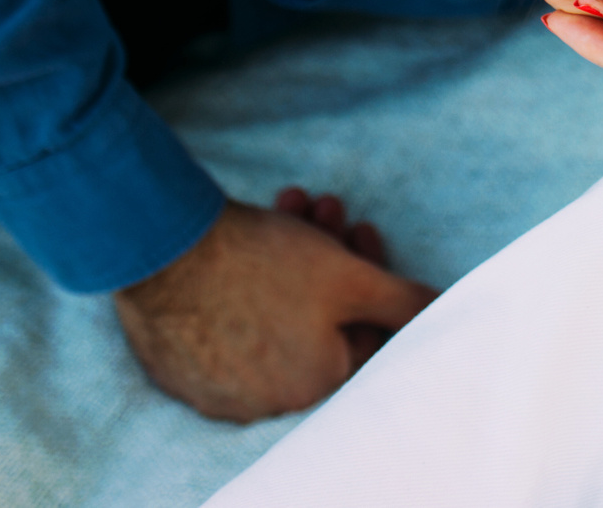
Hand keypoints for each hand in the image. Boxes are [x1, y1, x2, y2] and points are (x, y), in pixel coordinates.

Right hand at [113, 189, 438, 422]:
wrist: (161, 248)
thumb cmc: (264, 264)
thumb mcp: (354, 279)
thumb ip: (404, 304)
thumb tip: (442, 313)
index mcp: (311, 387)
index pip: (363, 334)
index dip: (371, 278)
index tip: (360, 232)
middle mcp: (262, 399)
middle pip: (320, 318)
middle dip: (332, 256)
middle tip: (327, 210)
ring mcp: (215, 384)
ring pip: (276, 311)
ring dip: (295, 253)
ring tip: (293, 203)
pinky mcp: (178, 362)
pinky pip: (227, 321)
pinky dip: (247, 278)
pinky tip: (256, 230)